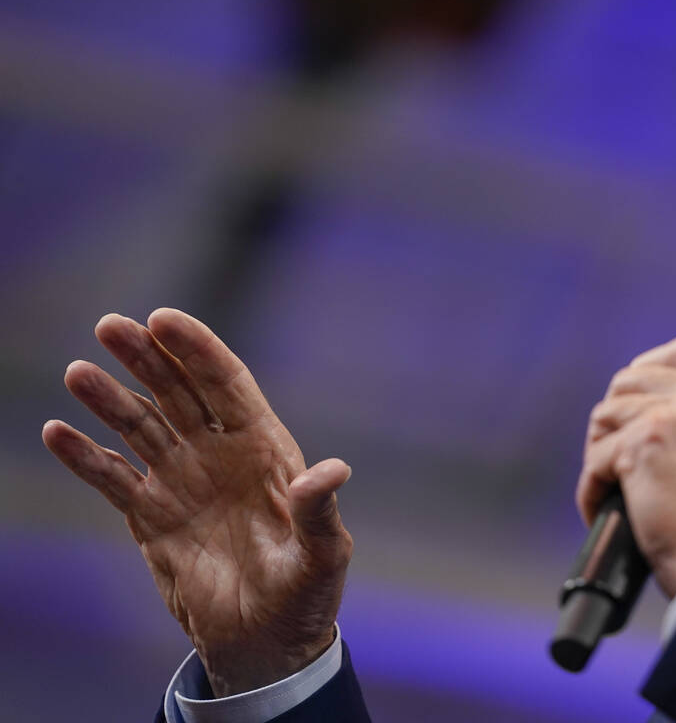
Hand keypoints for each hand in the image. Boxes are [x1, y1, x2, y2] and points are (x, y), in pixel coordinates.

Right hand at [42, 310, 352, 695]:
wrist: (265, 643)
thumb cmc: (305, 594)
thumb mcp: (324, 554)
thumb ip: (321, 511)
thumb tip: (331, 471)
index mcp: (266, 449)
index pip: (228, 384)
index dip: (198, 350)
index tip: (164, 319)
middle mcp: (220, 454)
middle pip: (179, 393)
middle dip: (147, 358)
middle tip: (111, 325)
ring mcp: (183, 481)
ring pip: (141, 426)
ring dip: (110, 399)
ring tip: (79, 372)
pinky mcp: (151, 515)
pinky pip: (113, 477)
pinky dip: (86, 457)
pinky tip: (57, 432)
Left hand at [577, 336, 675, 597]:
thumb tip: (667, 424)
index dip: (651, 369)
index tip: (636, 399)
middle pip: (635, 379)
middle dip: (617, 419)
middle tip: (616, 458)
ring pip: (609, 413)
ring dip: (601, 453)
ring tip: (610, 487)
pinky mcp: (646, 442)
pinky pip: (596, 458)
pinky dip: (592, 490)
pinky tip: (602, 510)